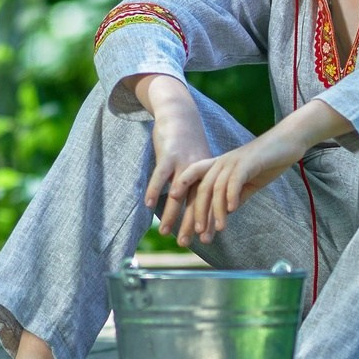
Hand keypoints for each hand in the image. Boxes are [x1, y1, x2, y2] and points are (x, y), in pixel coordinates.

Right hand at [134, 75, 210, 237]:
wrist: (179, 114)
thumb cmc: (186, 143)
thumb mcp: (197, 162)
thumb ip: (198, 183)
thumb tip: (200, 206)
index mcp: (207, 175)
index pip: (208, 203)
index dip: (207, 221)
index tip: (206, 240)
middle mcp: (198, 172)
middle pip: (195, 203)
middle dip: (191, 225)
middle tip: (187, 244)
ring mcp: (183, 163)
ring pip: (178, 194)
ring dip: (172, 215)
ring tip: (166, 233)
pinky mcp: (168, 154)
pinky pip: (160, 176)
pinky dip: (154, 190)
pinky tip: (149, 204)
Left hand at [168, 129, 307, 243]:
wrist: (288, 142)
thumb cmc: (268, 162)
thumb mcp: (248, 182)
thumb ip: (235, 195)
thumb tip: (225, 212)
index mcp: (219, 165)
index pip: (194, 174)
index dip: (181, 186)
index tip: (173, 203)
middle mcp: (222, 162)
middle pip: (203, 188)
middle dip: (199, 211)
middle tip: (198, 232)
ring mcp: (234, 161)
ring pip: (217, 187)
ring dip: (216, 210)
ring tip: (219, 228)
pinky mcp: (248, 162)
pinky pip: (234, 180)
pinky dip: (231, 195)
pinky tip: (232, 209)